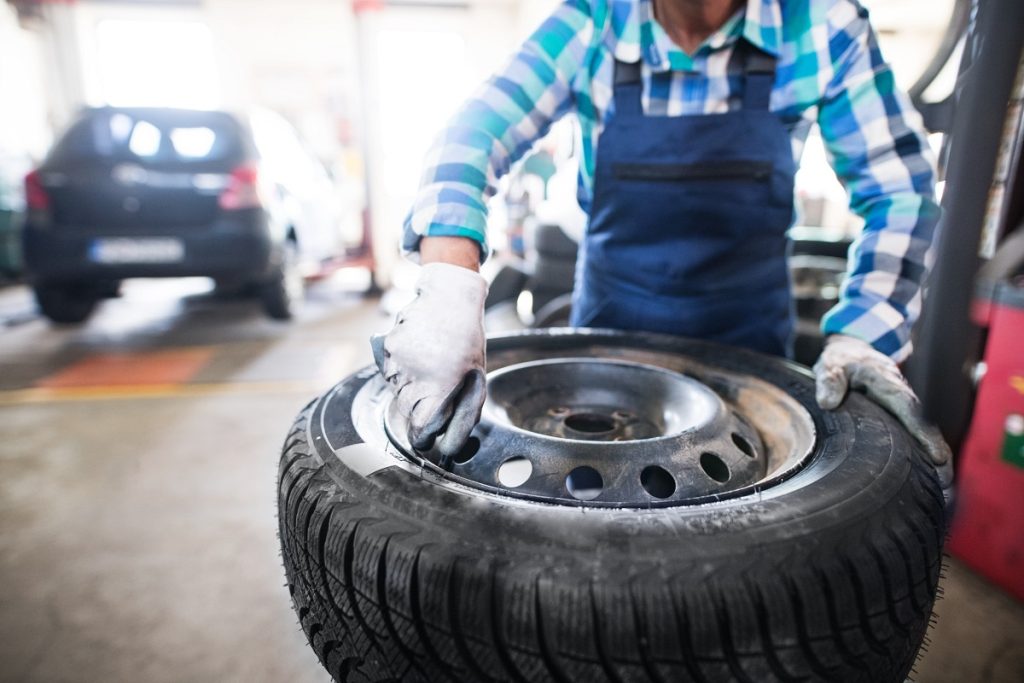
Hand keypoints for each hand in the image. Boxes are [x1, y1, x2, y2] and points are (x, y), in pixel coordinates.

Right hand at [371, 262, 487, 457]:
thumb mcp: (476, 377)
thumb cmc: (467, 339)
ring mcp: (399, 359)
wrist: (448, 297)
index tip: (425, 437)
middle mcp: (416, 374)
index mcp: (442, 385)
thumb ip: (465, 413)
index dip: (422, 436)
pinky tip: (418, 354)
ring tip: (428, 368)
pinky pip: (389, 371)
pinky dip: (401, 369)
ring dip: (409, 389)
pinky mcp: (388, 347)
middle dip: (417, 411)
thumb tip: (451, 444)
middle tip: (433, 394)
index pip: (421, 427)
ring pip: (396, 391)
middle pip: (405, 411)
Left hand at [813, 334, 952, 495]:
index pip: (909, 407)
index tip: (937, 455)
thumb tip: (828, 402)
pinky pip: (913, 433)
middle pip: (924, 424)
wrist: (851, 352)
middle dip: (938, 451)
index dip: (924, 432)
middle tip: (947, 480)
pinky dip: (922, 452)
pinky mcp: (898, 415)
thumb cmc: (843, 360)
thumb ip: (829, 380)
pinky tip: (927, 476)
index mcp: (887, 381)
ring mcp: (902, 406)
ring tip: (943, 486)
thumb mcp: (831, 364)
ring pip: (922, 431)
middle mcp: (901, 395)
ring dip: (934, 455)